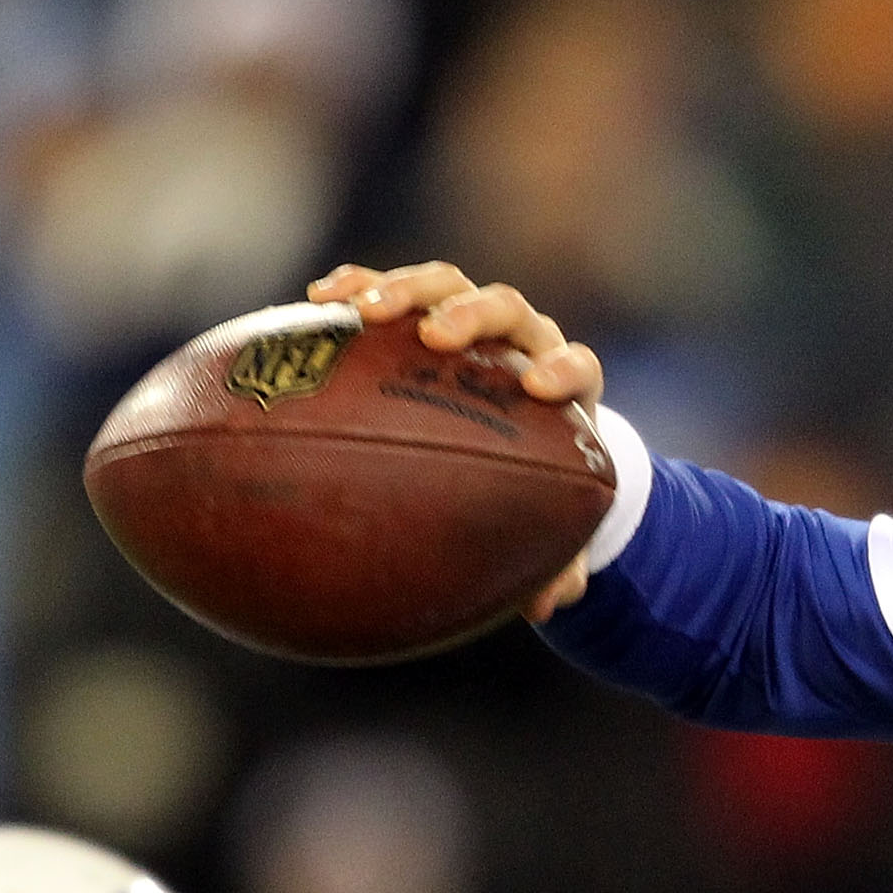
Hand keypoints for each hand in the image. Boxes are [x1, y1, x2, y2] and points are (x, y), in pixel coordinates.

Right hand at [313, 261, 605, 618]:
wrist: (511, 435)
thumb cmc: (531, 484)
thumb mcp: (548, 524)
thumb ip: (556, 562)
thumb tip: (547, 608)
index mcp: (565, 389)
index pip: (578, 365)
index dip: (563, 369)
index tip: (537, 386)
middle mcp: (521, 343)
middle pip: (507, 308)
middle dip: (472, 315)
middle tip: (436, 334)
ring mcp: (469, 321)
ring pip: (445, 284)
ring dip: (406, 289)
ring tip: (360, 310)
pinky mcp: (420, 310)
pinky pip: (388, 288)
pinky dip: (358, 287)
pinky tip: (315, 300)